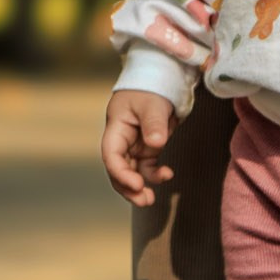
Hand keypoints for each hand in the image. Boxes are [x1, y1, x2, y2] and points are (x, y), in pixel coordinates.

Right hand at [101, 89, 177, 207]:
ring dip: (139, 187)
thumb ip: (153, 123)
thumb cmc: (150, 87)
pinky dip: (155, 175)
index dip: (120, 173)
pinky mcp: (148, 148)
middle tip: (143, 200)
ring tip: (150, 199)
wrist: (159, 78)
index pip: (111, 155)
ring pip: (131, 172)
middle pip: (117, 169)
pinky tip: (167, 174)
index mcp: (116, 128)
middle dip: (127, 188)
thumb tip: (156, 143)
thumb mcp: (152, 103)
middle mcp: (122, 140)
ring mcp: (135, 145)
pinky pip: (147, 167)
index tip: (136, 184)